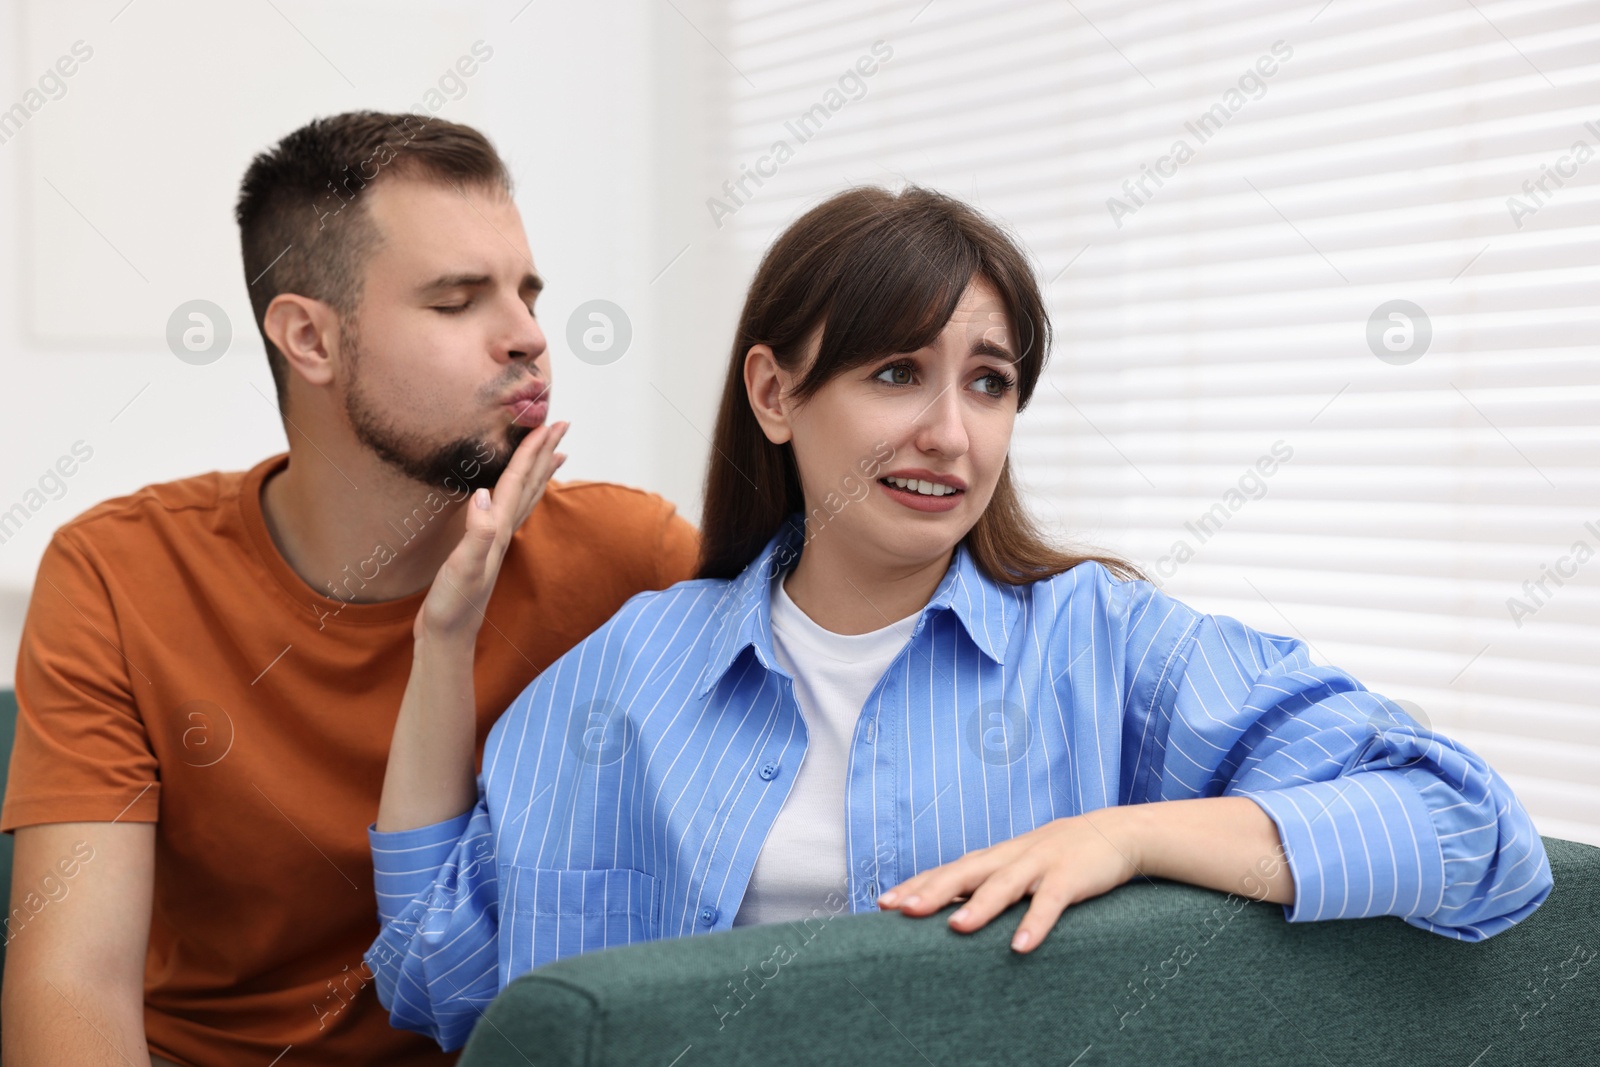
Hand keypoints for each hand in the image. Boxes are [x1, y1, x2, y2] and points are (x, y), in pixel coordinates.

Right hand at [416, 422, 568, 641]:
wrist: (448, 636)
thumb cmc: (453, 605)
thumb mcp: (463, 567)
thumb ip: (476, 533)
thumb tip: (482, 494)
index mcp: (498, 529)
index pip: (518, 481)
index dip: (532, 452)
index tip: (548, 424)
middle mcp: (502, 532)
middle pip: (530, 484)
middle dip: (545, 453)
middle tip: (562, 425)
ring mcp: (496, 541)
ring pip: (524, 497)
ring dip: (539, 472)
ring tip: (556, 453)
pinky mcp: (485, 549)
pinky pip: (509, 511)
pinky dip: (519, 495)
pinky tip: (514, 493)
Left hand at [875, 810, 1142, 952]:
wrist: (1115, 833)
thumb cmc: (1057, 857)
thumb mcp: (1018, 867)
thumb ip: (987, 885)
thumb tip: (948, 912)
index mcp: (994, 858)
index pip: (947, 870)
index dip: (916, 885)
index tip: (883, 903)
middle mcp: (1009, 857)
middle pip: (965, 873)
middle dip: (932, 891)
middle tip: (902, 910)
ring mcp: (1039, 865)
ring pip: (1004, 885)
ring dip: (979, 906)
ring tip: (955, 928)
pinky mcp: (1070, 877)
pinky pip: (1050, 903)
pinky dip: (1035, 924)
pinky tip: (1020, 947)